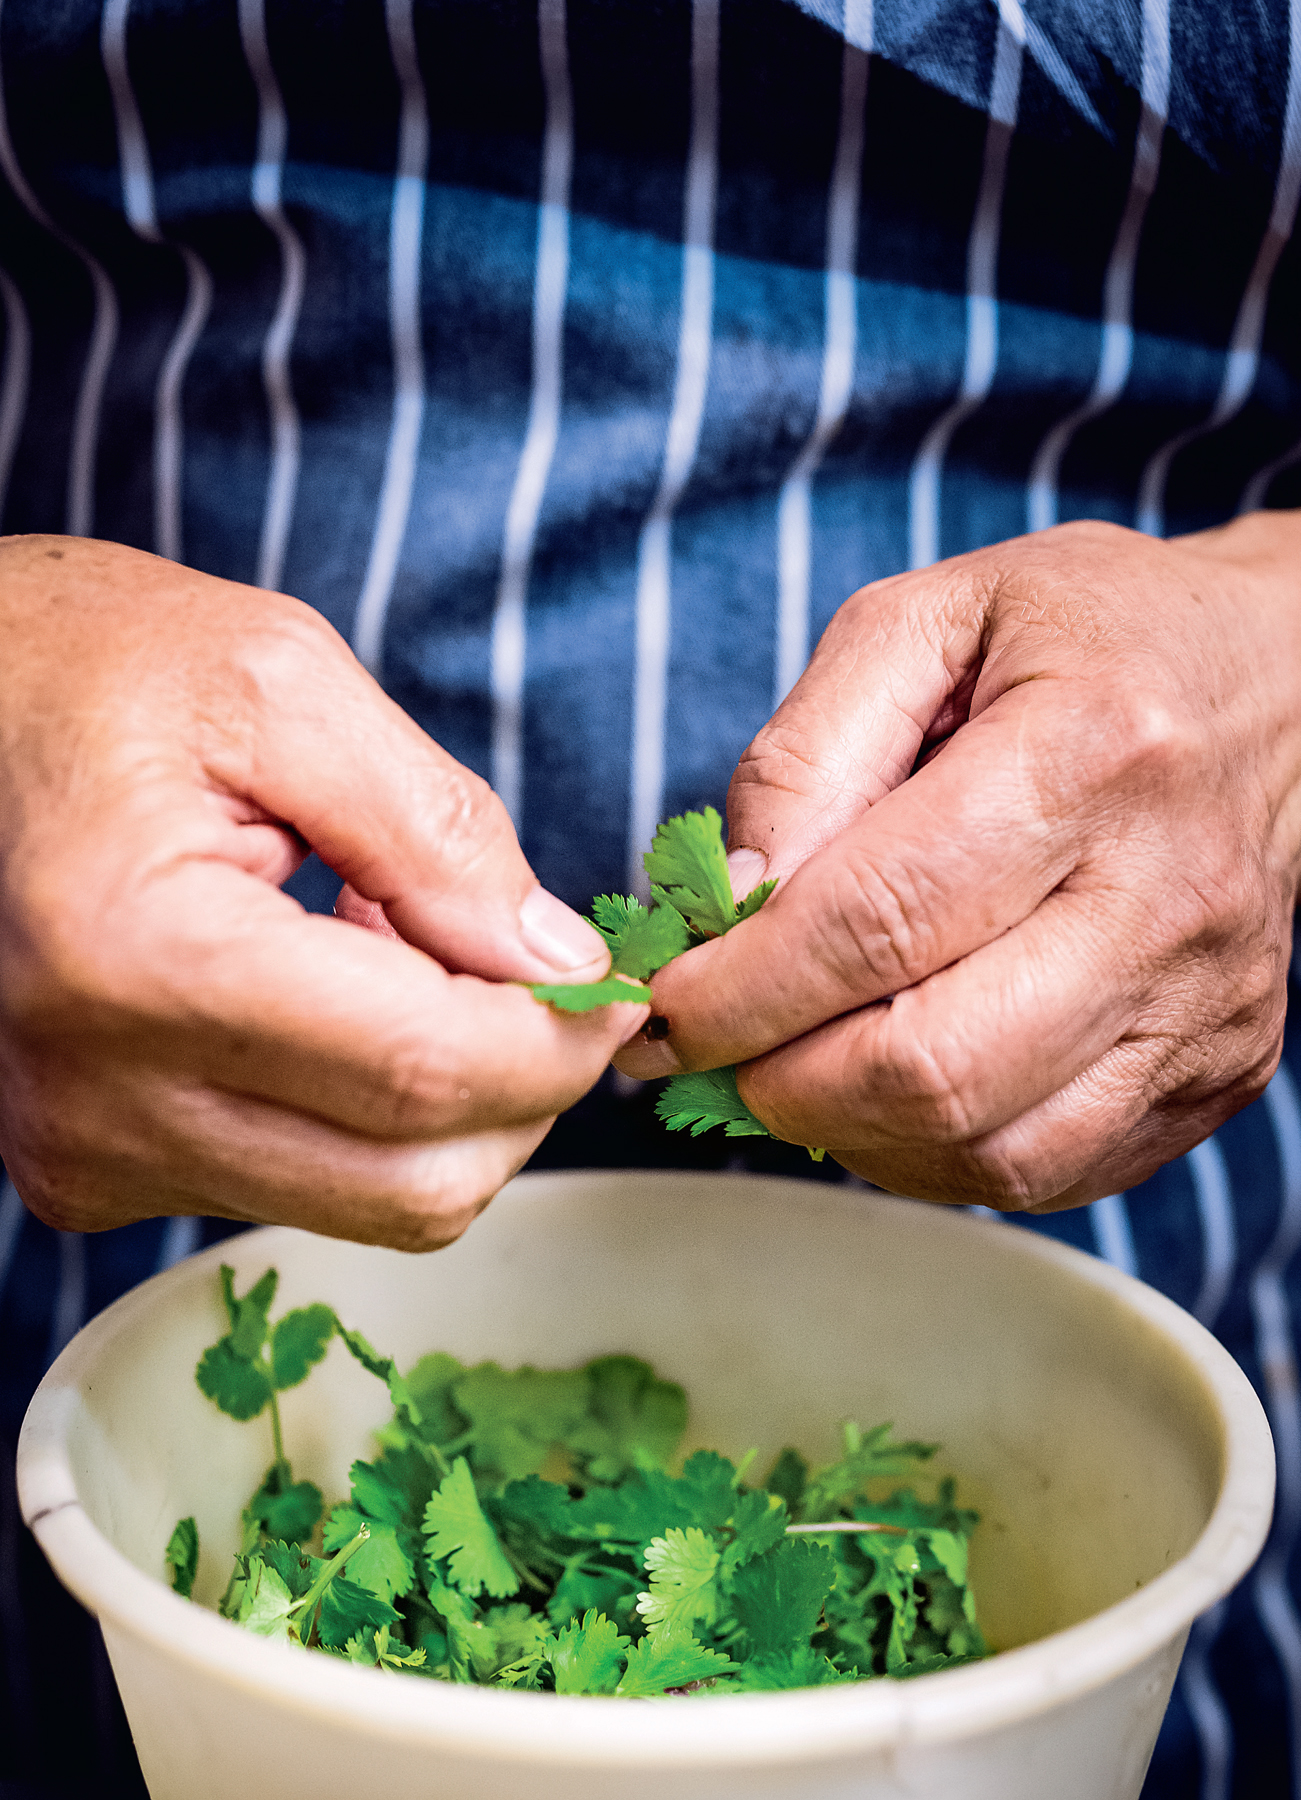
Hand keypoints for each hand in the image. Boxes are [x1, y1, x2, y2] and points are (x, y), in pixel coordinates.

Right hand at [0, 536, 643, 1246]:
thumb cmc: (105, 668)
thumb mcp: (287, 686)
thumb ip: (442, 833)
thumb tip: (561, 966)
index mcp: (140, 958)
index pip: (425, 1069)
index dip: (558, 1038)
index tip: (616, 985)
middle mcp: (98, 1095)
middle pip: (414, 1182)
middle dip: (522, 1088)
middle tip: (534, 976)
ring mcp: (87, 1151)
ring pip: (372, 1202)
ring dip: (447, 1100)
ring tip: (401, 955)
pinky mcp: (92, 1171)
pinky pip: (307, 1184)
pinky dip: (369, 1111)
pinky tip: (333, 996)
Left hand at [617, 515, 1300, 1209]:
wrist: (1283, 685)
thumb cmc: (1084, 638)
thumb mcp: (922, 622)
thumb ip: (806, 756)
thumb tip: (730, 907)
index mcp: (1090, 751)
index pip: (876, 921)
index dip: (740, 989)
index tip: (660, 1008)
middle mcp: (1166, 897)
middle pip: (932, 1065)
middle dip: (777, 1079)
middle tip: (714, 1047)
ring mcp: (1205, 1005)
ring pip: (987, 1149)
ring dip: (847, 1129)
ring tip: (795, 1060)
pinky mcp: (1217, 1073)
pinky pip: (1047, 1171)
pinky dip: (932, 1150)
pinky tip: (890, 1081)